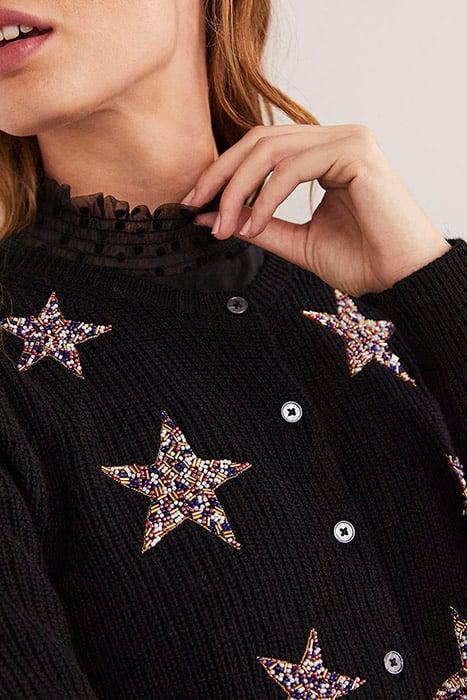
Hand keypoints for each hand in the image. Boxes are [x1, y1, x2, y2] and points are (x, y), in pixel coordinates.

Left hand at [182, 124, 450, 295]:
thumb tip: (212, 215)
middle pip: (259, 140)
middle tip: (196, 206)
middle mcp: (335, 139)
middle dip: (221, 174)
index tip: (197, 203)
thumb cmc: (361, 261)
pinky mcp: (356, 151)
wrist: (401, 278)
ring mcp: (348, 140)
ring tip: (225, 226)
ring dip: (238, 189)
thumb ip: (258, 224)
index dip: (224, 172)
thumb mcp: (296, 242)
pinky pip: (294, 166)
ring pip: (271, 150)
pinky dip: (265, 197)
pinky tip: (253, 224)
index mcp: (323, 154)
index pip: (261, 147)